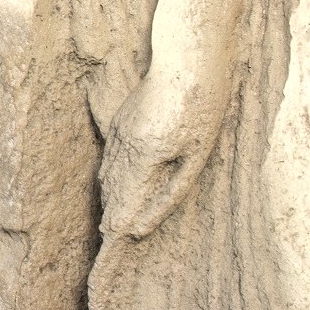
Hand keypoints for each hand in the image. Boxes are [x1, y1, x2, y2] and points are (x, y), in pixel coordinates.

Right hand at [98, 66, 226, 239]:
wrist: (187, 59)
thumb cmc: (202, 107)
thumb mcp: (196, 157)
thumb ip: (170, 194)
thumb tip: (142, 226)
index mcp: (144, 158)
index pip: (122, 205)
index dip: (117, 229)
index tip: (111, 251)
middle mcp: (123, 147)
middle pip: (110, 193)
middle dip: (111, 218)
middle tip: (109, 245)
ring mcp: (118, 132)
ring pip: (106, 176)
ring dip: (110, 200)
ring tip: (112, 223)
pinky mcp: (120, 122)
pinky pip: (110, 158)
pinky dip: (111, 178)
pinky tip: (115, 188)